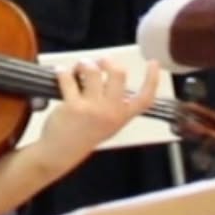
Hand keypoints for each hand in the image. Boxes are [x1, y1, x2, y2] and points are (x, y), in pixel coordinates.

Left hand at [38, 56, 160, 163]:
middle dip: (107, 62)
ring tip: (79, 68)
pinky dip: (62, 71)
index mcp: (123, 116)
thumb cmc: (84, 135)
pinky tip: (61, 72)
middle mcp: (111, 112)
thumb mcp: (109, 123)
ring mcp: (92, 108)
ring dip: (84, 64)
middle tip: (99, 62)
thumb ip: (113, 102)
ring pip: (93, 71)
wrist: (61, 152)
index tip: (153, 63)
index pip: (145, 98)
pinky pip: (68, 77)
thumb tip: (107, 71)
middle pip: (118, 74)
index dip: (152, 79)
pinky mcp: (72, 105)